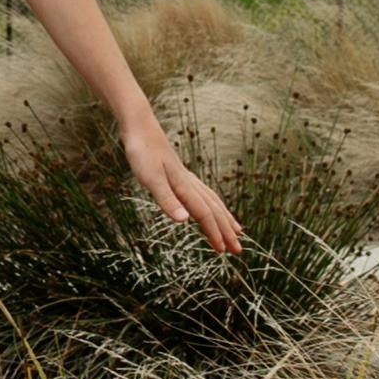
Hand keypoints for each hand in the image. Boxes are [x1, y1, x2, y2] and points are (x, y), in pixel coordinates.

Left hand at [124, 117, 245, 253]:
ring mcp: (187, 178)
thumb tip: (185, 221)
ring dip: (225, 218)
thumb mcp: (150, 179)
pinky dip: (214, 205)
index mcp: (184, 187)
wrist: (140, 127)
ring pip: (213, 202)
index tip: (223, 251)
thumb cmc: (142, 153)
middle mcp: (190, 183)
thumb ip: (166, 200)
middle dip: (227, 231)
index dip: (214, 233)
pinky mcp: (181, 175)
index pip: (205, 215)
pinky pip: (205, 194)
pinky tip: (212, 207)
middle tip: (238, 251)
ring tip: (237, 231)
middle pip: (214, 210)